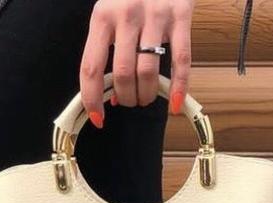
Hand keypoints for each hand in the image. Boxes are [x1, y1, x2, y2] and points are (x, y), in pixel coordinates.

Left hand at [80, 0, 193, 128]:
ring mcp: (155, 15)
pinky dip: (178, 87)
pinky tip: (175, 104)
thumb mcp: (111, 15)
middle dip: (125, 98)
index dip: (92, 99)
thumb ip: (108, 51)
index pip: (91, 67)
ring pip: (147, 71)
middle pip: (122, 74)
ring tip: (145, 99)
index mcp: (102, 16)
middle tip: (129, 102)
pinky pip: (180, 60)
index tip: (97, 118)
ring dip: (145, 95)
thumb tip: (109, 96)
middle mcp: (127, 14)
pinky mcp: (181, 15)